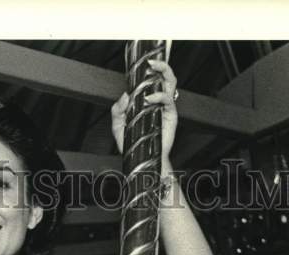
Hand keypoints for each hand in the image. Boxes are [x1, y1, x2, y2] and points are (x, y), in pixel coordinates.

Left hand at [111, 58, 177, 172]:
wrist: (141, 159)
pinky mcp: (170, 116)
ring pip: (171, 83)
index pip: (149, 80)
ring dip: (164, 72)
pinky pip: (168, 100)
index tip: (141, 61)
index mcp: (146, 100)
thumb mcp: (118, 125)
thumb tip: (125, 95)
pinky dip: (158, 96)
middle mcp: (157, 101)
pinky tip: (148, 99)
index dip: (148, 69)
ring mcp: (165, 107)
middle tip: (151, 61)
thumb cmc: (132, 143)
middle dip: (161, 64)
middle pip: (165, 76)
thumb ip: (118, 110)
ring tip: (153, 68)